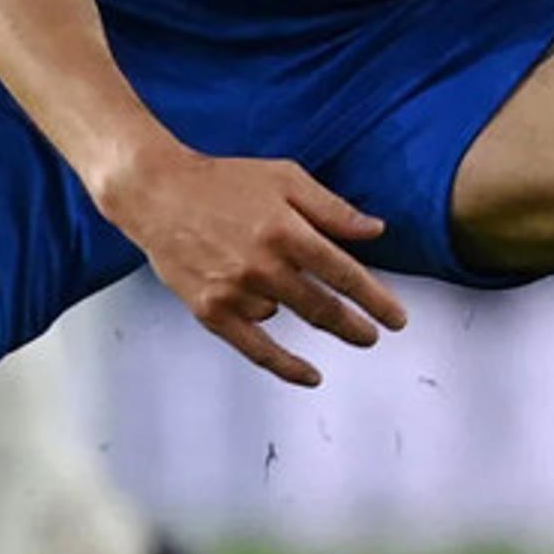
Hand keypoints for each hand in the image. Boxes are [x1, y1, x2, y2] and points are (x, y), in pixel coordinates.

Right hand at [98, 144, 405, 387]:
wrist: (157, 193)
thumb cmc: (224, 181)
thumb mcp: (286, 178)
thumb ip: (333, 209)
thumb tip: (376, 231)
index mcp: (286, 230)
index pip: (343, 274)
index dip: (375, 300)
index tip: (396, 319)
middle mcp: (263, 265)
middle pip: (322, 308)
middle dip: (356, 327)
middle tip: (376, 336)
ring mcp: (235, 291)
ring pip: (287, 317)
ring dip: (301, 313)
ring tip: (289, 289)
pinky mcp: (210, 310)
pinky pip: (255, 348)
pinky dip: (285, 364)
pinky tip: (310, 375)